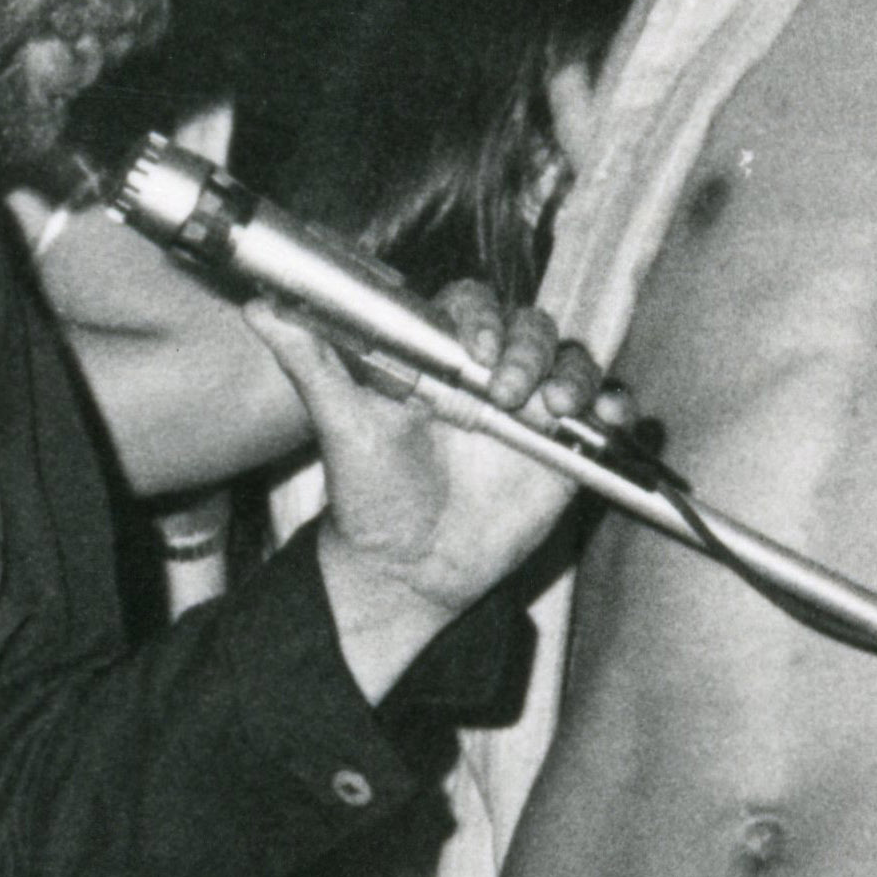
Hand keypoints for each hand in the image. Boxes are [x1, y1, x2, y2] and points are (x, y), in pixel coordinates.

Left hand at [272, 285, 626, 687]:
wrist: (409, 570)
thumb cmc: (371, 495)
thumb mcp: (341, 427)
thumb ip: (309, 363)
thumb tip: (260, 306)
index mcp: (440, 357)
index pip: (472, 306)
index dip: (479, 316)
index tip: (473, 349)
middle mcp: (490, 373)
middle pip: (530, 325)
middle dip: (527, 348)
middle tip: (506, 389)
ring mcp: (531, 407)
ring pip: (572, 358)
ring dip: (573, 372)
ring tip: (553, 407)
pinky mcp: (564, 446)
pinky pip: (605, 409)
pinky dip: (615, 404)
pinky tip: (606, 416)